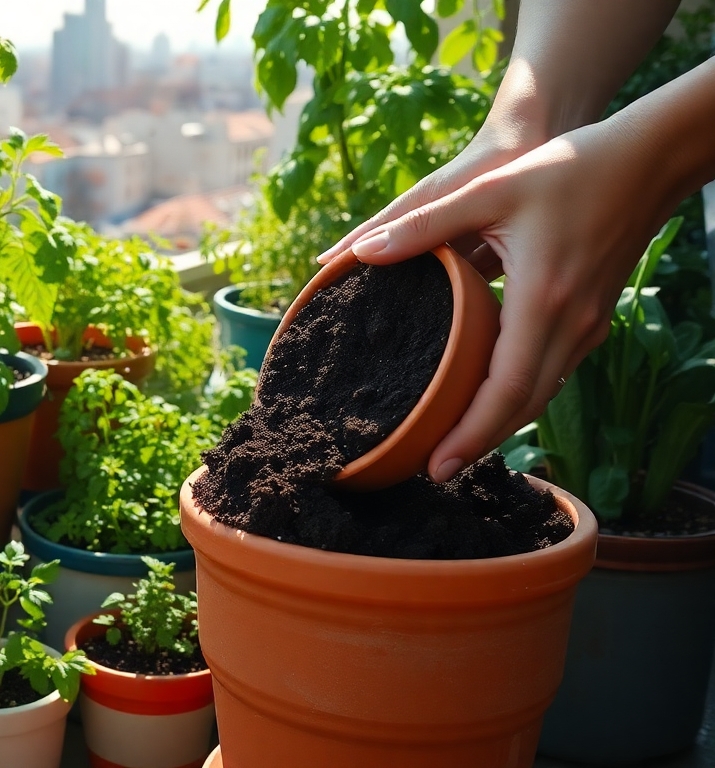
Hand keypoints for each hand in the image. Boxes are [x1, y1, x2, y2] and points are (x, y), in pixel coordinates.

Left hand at [336, 119, 684, 482]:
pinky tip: (489, 399)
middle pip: (524, 406)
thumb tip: (360, 253)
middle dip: (480, 442)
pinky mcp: (592, 317)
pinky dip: (519, 395)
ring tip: (454, 444)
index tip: (437, 465)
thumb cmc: (567, 169)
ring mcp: (587, 324)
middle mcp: (570, 324)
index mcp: (542, 302)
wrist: (647, 160)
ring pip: (542, 393)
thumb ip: (423, 225)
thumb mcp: (487, 191)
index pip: (505, 391)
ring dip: (500, 422)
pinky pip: (552, 371)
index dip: (471, 434)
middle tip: (436, 470)